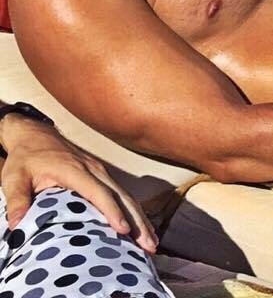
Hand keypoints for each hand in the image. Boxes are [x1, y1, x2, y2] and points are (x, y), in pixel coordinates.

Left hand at [0, 115, 157, 252]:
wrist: (35, 134)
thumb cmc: (25, 158)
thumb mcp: (13, 177)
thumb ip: (16, 199)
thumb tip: (17, 224)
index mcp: (74, 169)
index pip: (98, 192)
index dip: (112, 211)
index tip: (123, 230)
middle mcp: (93, 169)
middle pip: (121, 195)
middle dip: (136, 219)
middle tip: (149, 244)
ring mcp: (100, 170)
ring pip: (126, 194)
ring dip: (140, 217)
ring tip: (151, 241)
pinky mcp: (101, 174)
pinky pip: (122, 192)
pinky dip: (133, 209)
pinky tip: (141, 225)